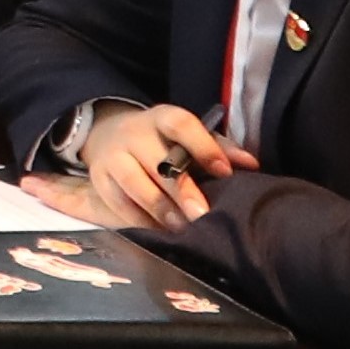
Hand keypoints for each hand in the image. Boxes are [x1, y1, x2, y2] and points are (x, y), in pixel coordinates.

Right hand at [58, 103, 233, 228]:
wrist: (110, 136)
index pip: (181, 125)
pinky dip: (139, 220)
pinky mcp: (98, 178)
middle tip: (202, 215)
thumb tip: (251, 165)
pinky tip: (158, 231)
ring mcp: (112, 155)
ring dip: (160, 209)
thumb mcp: (188, 136)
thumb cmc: (163, 142)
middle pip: (157, 161)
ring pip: (135, 184)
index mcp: (161, 117)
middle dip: (181, 190)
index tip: (224, 172)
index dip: (203, 147)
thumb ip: (219, 148)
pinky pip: (117, 203)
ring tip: (181, 228)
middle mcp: (134, 132)